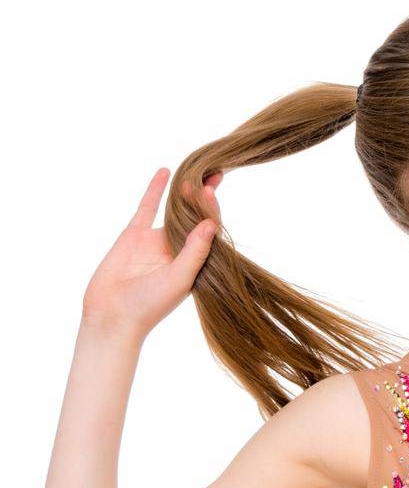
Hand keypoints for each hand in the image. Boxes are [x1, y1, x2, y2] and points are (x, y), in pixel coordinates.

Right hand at [81, 166, 222, 339]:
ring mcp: (156, 241)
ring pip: (174, 209)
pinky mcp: (134, 235)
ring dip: (185, 192)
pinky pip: (147, 208)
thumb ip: (195, 251)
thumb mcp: (179, 278)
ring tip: (198, 171)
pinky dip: (155, 190)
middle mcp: (179, 250)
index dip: (212, 211)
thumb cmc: (150, 305)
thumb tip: (212, 224)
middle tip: (217, 174)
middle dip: (206, 198)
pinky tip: (166, 172)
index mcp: (196, 262)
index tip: (212, 192)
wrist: (112, 315)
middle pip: (196, 217)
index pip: (209, 232)